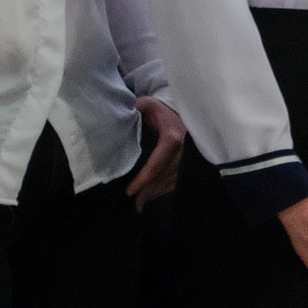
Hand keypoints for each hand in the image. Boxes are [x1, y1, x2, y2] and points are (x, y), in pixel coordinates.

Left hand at [125, 96, 185, 211]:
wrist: (181, 108)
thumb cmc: (161, 108)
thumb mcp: (147, 105)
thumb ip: (133, 110)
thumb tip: (115, 118)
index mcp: (172, 137)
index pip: (157, 163)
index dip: (144, 179)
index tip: (130, 191)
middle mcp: (185, 148)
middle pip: (166, 175)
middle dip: (150, 190)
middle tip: (135, 202)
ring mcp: (190, 154)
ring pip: (174, 179)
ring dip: (157, 191)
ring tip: (140, 202)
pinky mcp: (191, 159)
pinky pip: (180, 177)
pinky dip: (167, 187)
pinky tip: (155, 194)